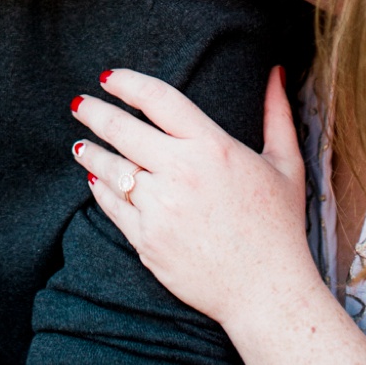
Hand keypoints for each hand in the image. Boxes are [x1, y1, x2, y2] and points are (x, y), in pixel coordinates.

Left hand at [71, 66, 315, 331]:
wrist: (267, 292)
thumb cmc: (279, 227)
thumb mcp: (286, 164)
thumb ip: (277, 114)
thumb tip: (275, 72)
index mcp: (212, 146)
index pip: (157, 98)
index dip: (127, 83)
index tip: (109, 77)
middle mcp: (180, 172)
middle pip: (122, 129)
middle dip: (94, 112)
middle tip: (79, 104)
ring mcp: (159, 208)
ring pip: (110, 169)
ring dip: (89, 152)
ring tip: (79, 144)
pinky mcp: (146, 240)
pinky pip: (113, 206)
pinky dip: (100, 188)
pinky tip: (95, 180)